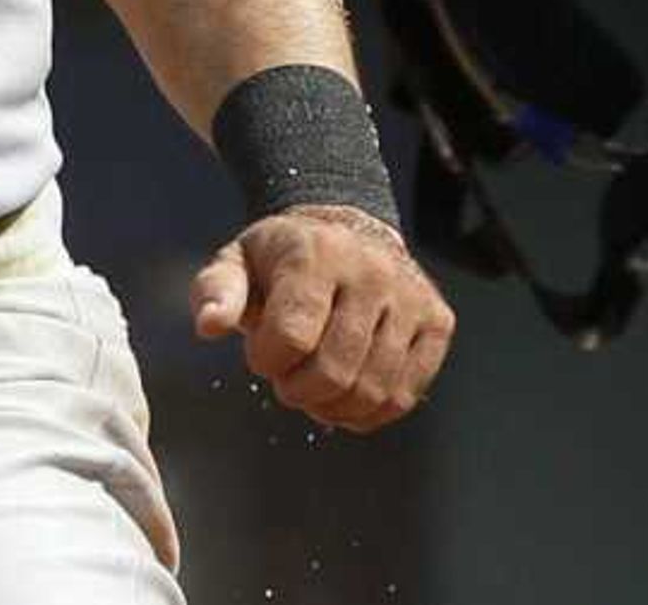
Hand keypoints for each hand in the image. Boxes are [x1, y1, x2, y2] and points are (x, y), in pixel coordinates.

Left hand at [191, 204, 453, 431]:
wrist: (348, 233)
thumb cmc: (282, 260)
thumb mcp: (237, 263)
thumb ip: (215, 292)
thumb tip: (210, 325)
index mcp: (318, 252)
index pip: (292, 336)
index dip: (267, 361)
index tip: (262, 354)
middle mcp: (373, 269)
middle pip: (334, 371)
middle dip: (298, 390)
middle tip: (288, 378)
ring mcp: (411, 296)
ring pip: (371, 390)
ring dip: (332, 406)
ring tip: (315, 386)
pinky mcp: (437, 321)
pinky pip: (403, 396)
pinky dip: (369, 413)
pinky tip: (347, 396)